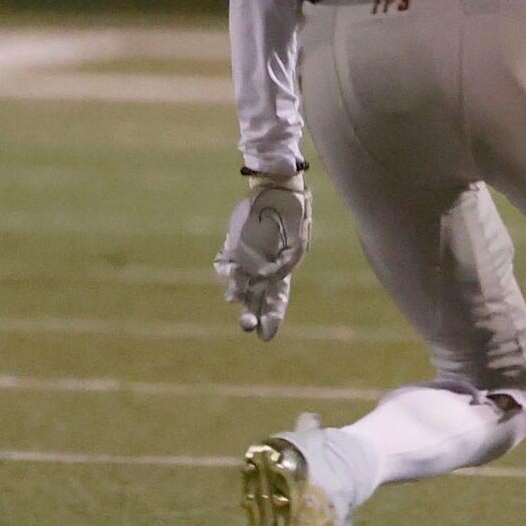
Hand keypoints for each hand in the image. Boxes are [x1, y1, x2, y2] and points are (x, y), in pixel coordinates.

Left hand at [215, 170, 310, 340]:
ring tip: (234, 297)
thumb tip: (280, 272)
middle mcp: (262, 271)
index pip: (277, 301)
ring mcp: (246, 260)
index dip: (272, 319)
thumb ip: (289, 253)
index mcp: (283, 271)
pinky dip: (225, 269)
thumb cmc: (294, 210)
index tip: (265, 337)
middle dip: (250, 316)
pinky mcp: (232, 247)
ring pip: (238, 285)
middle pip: (255, 300)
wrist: (277, 189)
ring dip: (236, 293)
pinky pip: (225, 263)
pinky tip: (227, 269)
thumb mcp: (300, 232)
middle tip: (247, 325)